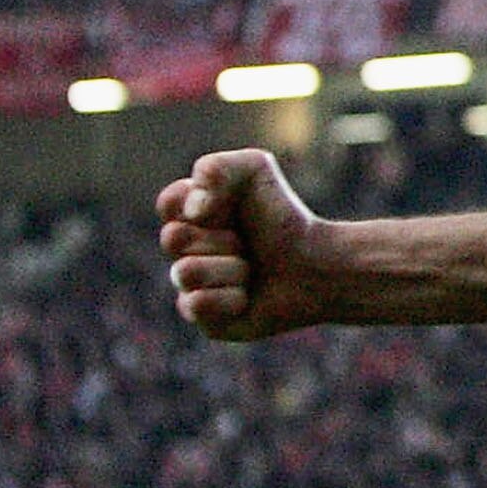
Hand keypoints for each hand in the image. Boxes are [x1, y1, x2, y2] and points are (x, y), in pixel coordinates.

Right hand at [156, 148, 326, 340]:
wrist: (318, 265)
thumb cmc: (283, 217)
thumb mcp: (255, 169)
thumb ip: (215, 168)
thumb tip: (193, 210)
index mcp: (189, 216)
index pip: (168, 203)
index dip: (196, 202)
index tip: (225, 206)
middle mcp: (185, 253)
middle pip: (173, 238)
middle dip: (221, 237)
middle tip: (246, 242)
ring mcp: (191, 287)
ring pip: (185, 272)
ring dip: (231, 267)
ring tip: (251, 269)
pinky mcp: (205, 320)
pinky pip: (198, 304)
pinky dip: (231, 297)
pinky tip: (248, 296)